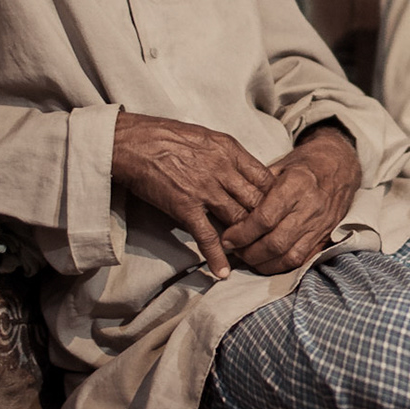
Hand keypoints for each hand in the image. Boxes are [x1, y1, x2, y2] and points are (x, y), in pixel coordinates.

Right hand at [111, 111, 273, 277]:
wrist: (134, 142)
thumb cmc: (167, 136)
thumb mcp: (207, 137)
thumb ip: (228, 155)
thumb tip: (244, 173)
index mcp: (230, 150)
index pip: (266, 178)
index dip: (273, 197)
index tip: (275, 210)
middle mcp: (223, 170)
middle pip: (257, 201)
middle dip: (265, 221)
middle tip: (268, 235)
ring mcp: (206, 190)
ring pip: (239, 219)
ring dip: (246, 238)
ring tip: (251, 253)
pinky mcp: (186, 207)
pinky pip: (207, 236)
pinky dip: (217, 256)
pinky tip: (223, 271)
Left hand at [219, 124, 361, 273]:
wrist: (341, 165)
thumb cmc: (305, 164)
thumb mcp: (280, 165)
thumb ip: (258, 187)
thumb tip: (232, 209)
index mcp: (297, 184)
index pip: (265, 218)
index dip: (242, 233)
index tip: (228, 237)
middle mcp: (311, 207)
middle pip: (275, 242)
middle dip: (249, 252)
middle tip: (235, 250)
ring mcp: (321, 225)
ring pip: (289, 257)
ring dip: (264, 263)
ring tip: (248, 258)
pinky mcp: (327, 236)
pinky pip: (303, 260)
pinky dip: (282, 266)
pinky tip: (267, 261)